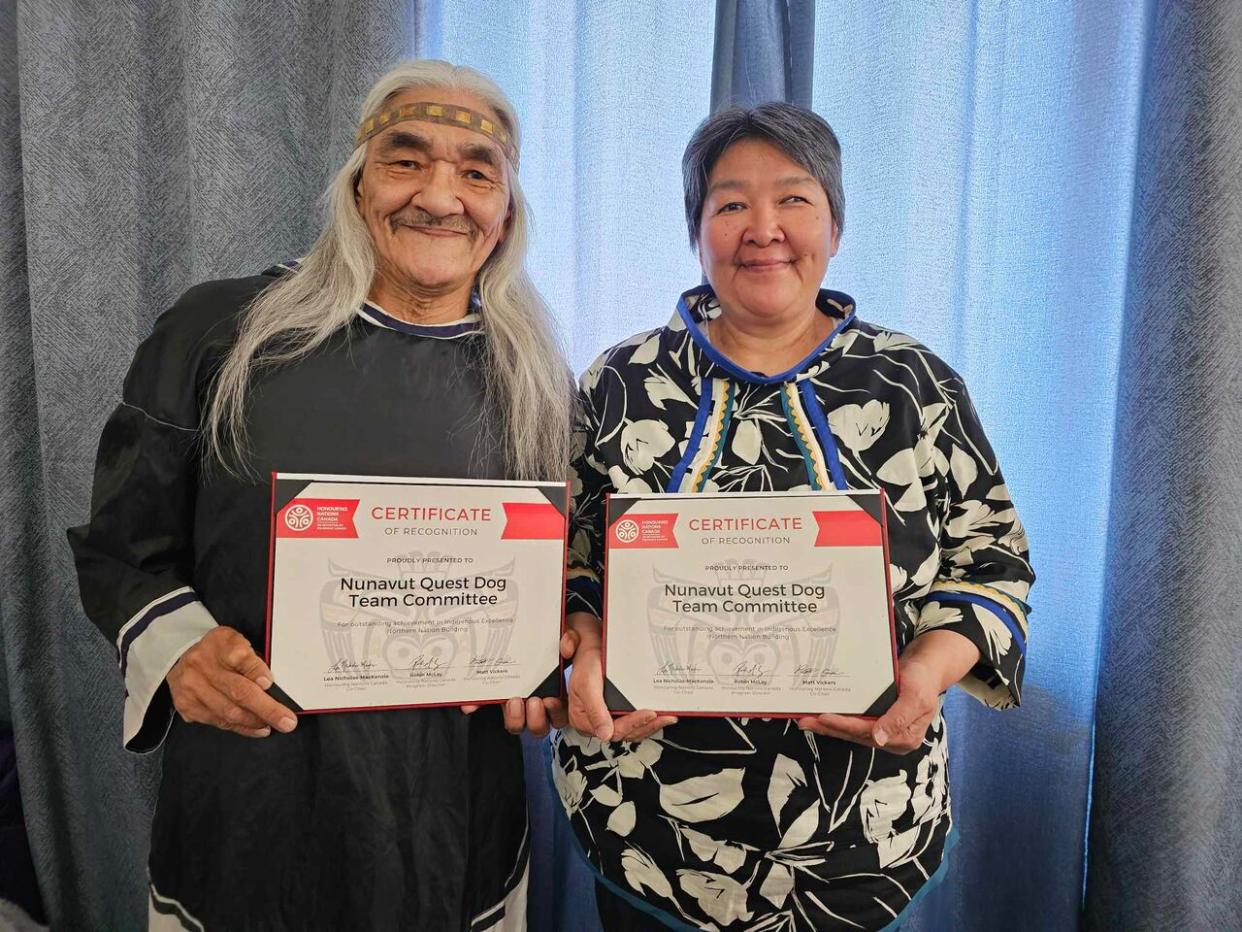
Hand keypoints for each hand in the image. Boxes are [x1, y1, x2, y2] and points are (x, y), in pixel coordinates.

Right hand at [167, 626, 296, 737]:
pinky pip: (219, 722)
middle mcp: (202, 666)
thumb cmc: (219, 651)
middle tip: (287, 721)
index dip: (256, 670)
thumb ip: (253, 659)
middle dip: (267, 709)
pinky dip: (242, 728)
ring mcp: (192, 688)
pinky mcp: (188, 706)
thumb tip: (271, 684)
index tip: (269, 682)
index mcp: (219, 643)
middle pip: (238, 691)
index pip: (239, 656)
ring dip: (256, 722)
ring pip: (229, 712)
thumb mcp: (237, 642)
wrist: (181, 658)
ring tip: (273, 725)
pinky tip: (257, 728)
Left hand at [458, 629, 577, 735]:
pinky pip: (486, 702)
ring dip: (514, 718)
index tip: (551, 700)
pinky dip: (477, 704)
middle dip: (536, 719)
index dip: (556, 713)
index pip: (559, 715)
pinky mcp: (496, 689)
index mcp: (557, 690)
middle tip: (534, 701)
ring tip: (514, 700)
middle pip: (538, 726)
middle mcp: (536, 698)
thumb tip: (566, 647)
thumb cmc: (556, 634)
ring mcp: (516, 695)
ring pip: (516, 723)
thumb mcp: (571, 633)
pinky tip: (472, 703)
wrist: (539, 621)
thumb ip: (572, 639)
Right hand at [563, 619, 675, 742]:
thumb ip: (595, 711)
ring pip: (632, 730)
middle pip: (625, 733)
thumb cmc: (586, 665)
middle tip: (663, 717)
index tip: (649, 714)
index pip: (613, 731)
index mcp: (584, 720)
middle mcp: (597, 722)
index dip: (633, 725)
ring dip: (650, 725)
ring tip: (666, 717)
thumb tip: (605, 734)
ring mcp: (609, 718)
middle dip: (646, 725)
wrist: (592, 651)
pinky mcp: (618, 712)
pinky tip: (659, 715)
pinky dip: (648, 720)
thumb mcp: (587, 685)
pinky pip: (635, 721)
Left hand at [797, 658, 940, 753]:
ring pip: (851, 731)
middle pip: (856, 735)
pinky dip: (837, 720)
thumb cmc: (923, 680)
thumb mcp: (916, 697)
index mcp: (905, 737)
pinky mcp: (876, 721)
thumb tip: (879, 739)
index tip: (824, 719)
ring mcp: (883, 730)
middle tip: (805, 721)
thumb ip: (898, 718)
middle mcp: (892, 738)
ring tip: (805, 720)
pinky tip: (820, 716)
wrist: (926, 668)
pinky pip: (854, 722)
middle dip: (830, 728)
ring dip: (828, 726)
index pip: (868, 733)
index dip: (844, 726)